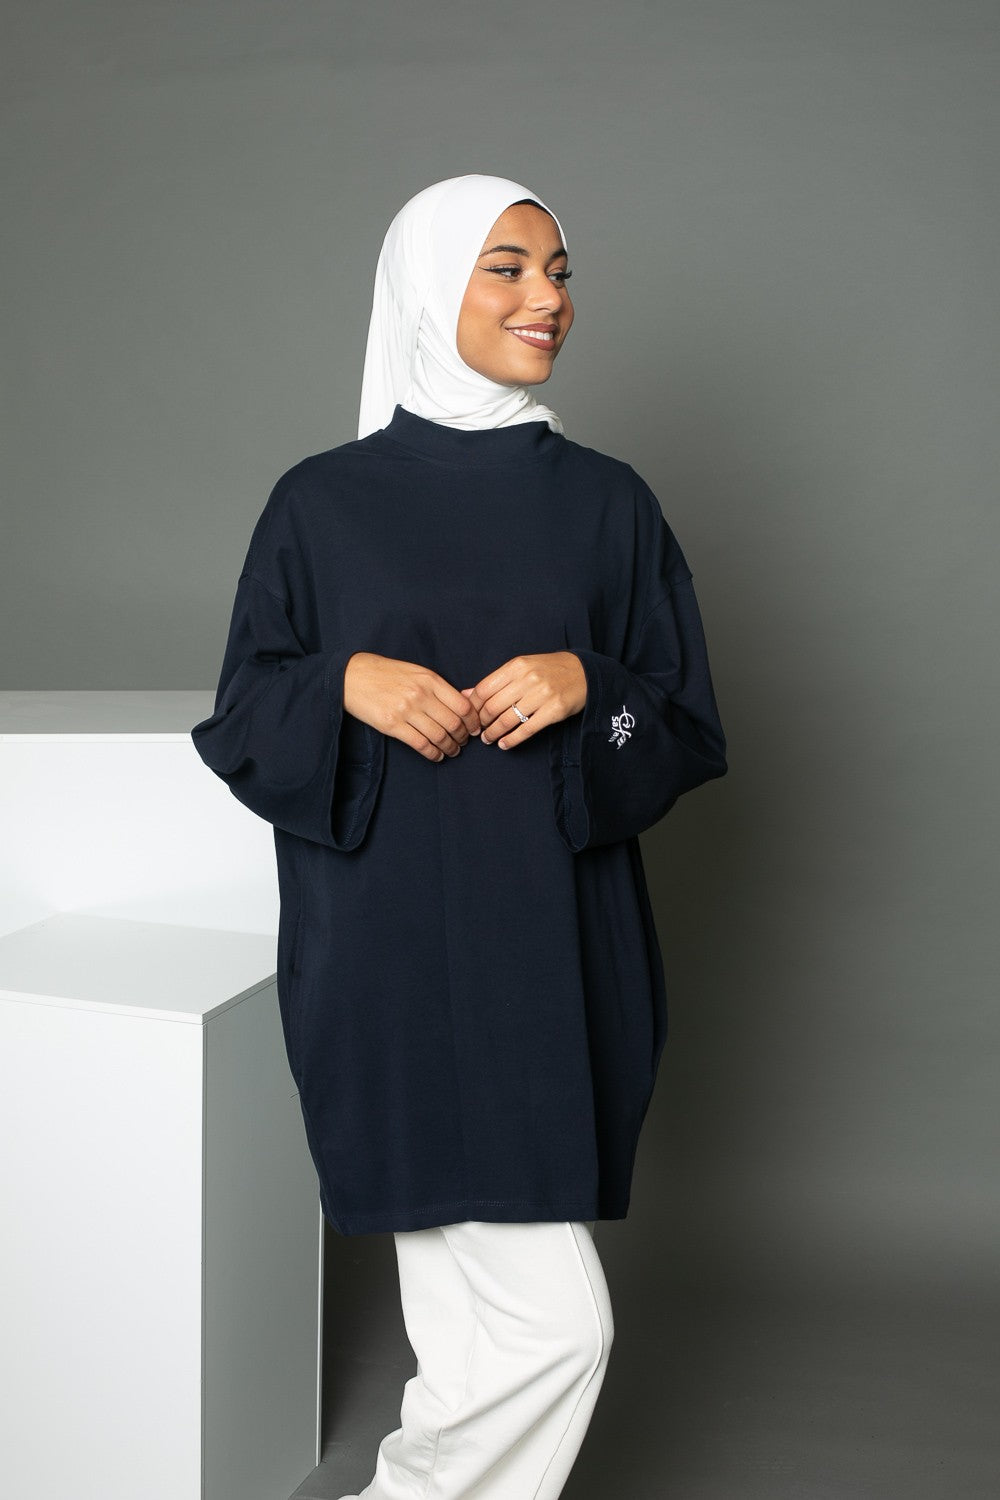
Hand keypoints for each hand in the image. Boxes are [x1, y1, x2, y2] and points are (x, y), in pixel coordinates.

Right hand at [344, 652, 481, 762]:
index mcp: (430, 679)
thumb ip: (439, 687)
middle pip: (454, 723)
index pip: (463, 705)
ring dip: (450, 748)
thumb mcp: (416, 672)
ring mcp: (406, 710)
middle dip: (463, 737)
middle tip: (464, 742)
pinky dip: (433, 754)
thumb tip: (466, 701)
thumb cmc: (386, 673)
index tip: (474, 728)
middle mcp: (420, 694)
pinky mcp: (392, 725)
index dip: (473, 721)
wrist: (352, 675)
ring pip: (439, 736)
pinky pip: (421, 745)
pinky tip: (437, 755)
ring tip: (452, 750)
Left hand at [462, 652, 586, 749]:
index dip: (472, 706)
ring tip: (488, 739)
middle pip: (493, 706)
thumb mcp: (522, 667)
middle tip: (478, 730)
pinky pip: (526, 729)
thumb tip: (467, 694)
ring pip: (507, 720)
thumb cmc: (548, 670)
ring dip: (493, 733)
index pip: (484, 689)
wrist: (583, 672)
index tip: (469, 716)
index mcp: (517, 666)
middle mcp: (528, 679)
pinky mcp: (554, 711)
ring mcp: (542, 695)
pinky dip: (512, 740)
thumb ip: (496, 681)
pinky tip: (504, 744)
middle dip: (481, 722)